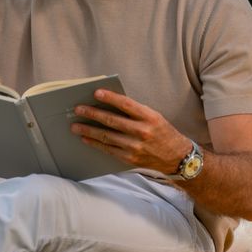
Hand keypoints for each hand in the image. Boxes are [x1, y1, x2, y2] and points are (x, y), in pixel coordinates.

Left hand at [70, 89, 191, 174]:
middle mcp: (142, 132)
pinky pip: (108, 149)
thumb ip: (135, 111)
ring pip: (106, 136)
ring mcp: (135, 147)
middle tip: (78, 109)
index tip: (96, 93)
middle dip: (92, 114)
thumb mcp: (154, 117)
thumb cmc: (163, 133)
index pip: (126, 104)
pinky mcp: (129, 159)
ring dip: (88, 130)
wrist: (176, 157)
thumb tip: (109, 104)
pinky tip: (86, 138)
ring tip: (75, 126)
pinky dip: (95, 143)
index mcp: (149, 117)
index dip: (110, 98)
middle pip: (112, 121)